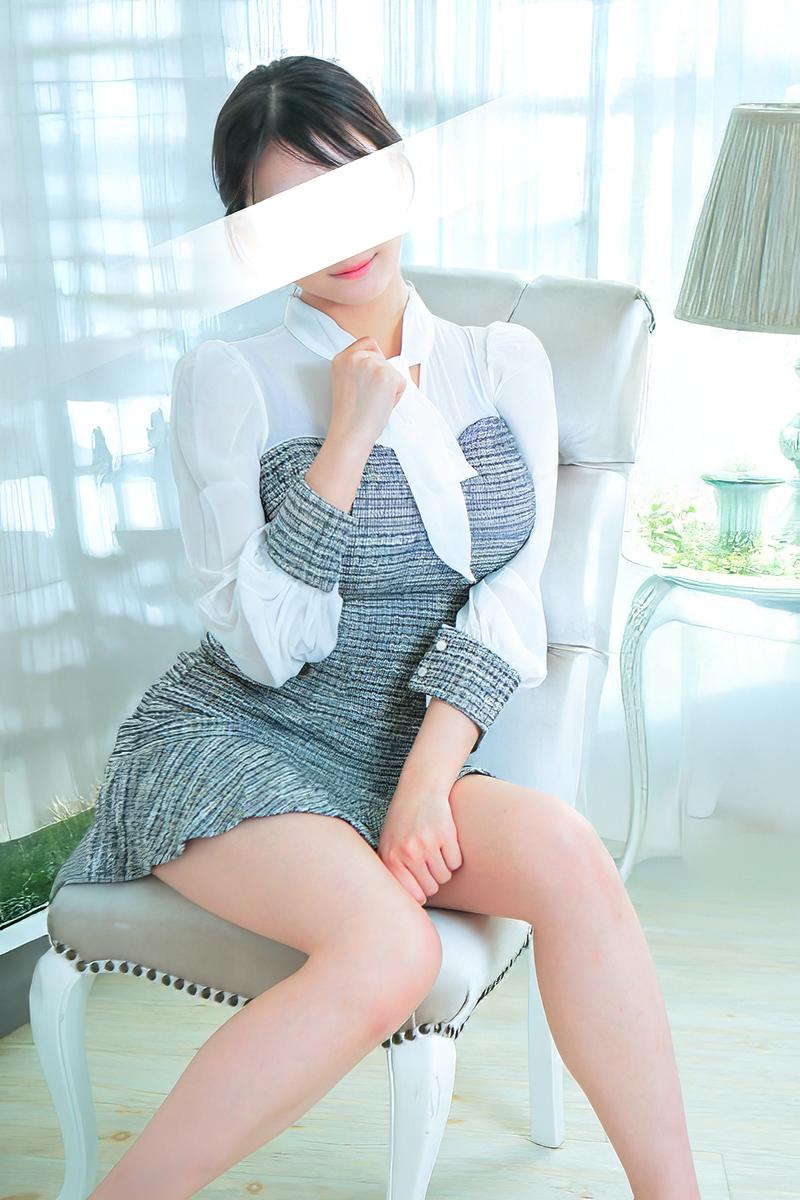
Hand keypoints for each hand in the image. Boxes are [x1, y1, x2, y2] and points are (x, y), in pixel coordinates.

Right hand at [329, 336, 407, 449]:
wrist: (350, 432)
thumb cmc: (349, 416)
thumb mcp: (345, 382)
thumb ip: (357, 367)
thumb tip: (378, 364)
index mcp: (341, 358)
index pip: (368, 343)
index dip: (374, 358)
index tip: (370, 377)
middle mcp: (354, 357)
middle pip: (382, 357)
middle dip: (381, 375)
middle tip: (369, 396)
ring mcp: (371, 364)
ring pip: (392, 369)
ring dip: (389, 386)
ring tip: (374, 402)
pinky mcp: (386, 374)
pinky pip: (401, 382)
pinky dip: (396, 396)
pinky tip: (381, 404)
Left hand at [377, 780, 462, 904]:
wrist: (419, 789)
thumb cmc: (403, 821)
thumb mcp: (388, 845)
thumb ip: (393, 872)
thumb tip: (408, 904)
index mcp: (390, 858)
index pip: (412, 895)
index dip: (420, 894)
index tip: (422, 889)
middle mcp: (407, 852)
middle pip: (431, 888)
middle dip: (433, 879)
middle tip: (428, 862)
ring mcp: (426, 843)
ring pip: (445, 876)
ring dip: (444, 868)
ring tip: (434, 850)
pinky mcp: (445, 834)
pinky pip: (456, 862)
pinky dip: (454, 856)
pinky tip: (444, 842)